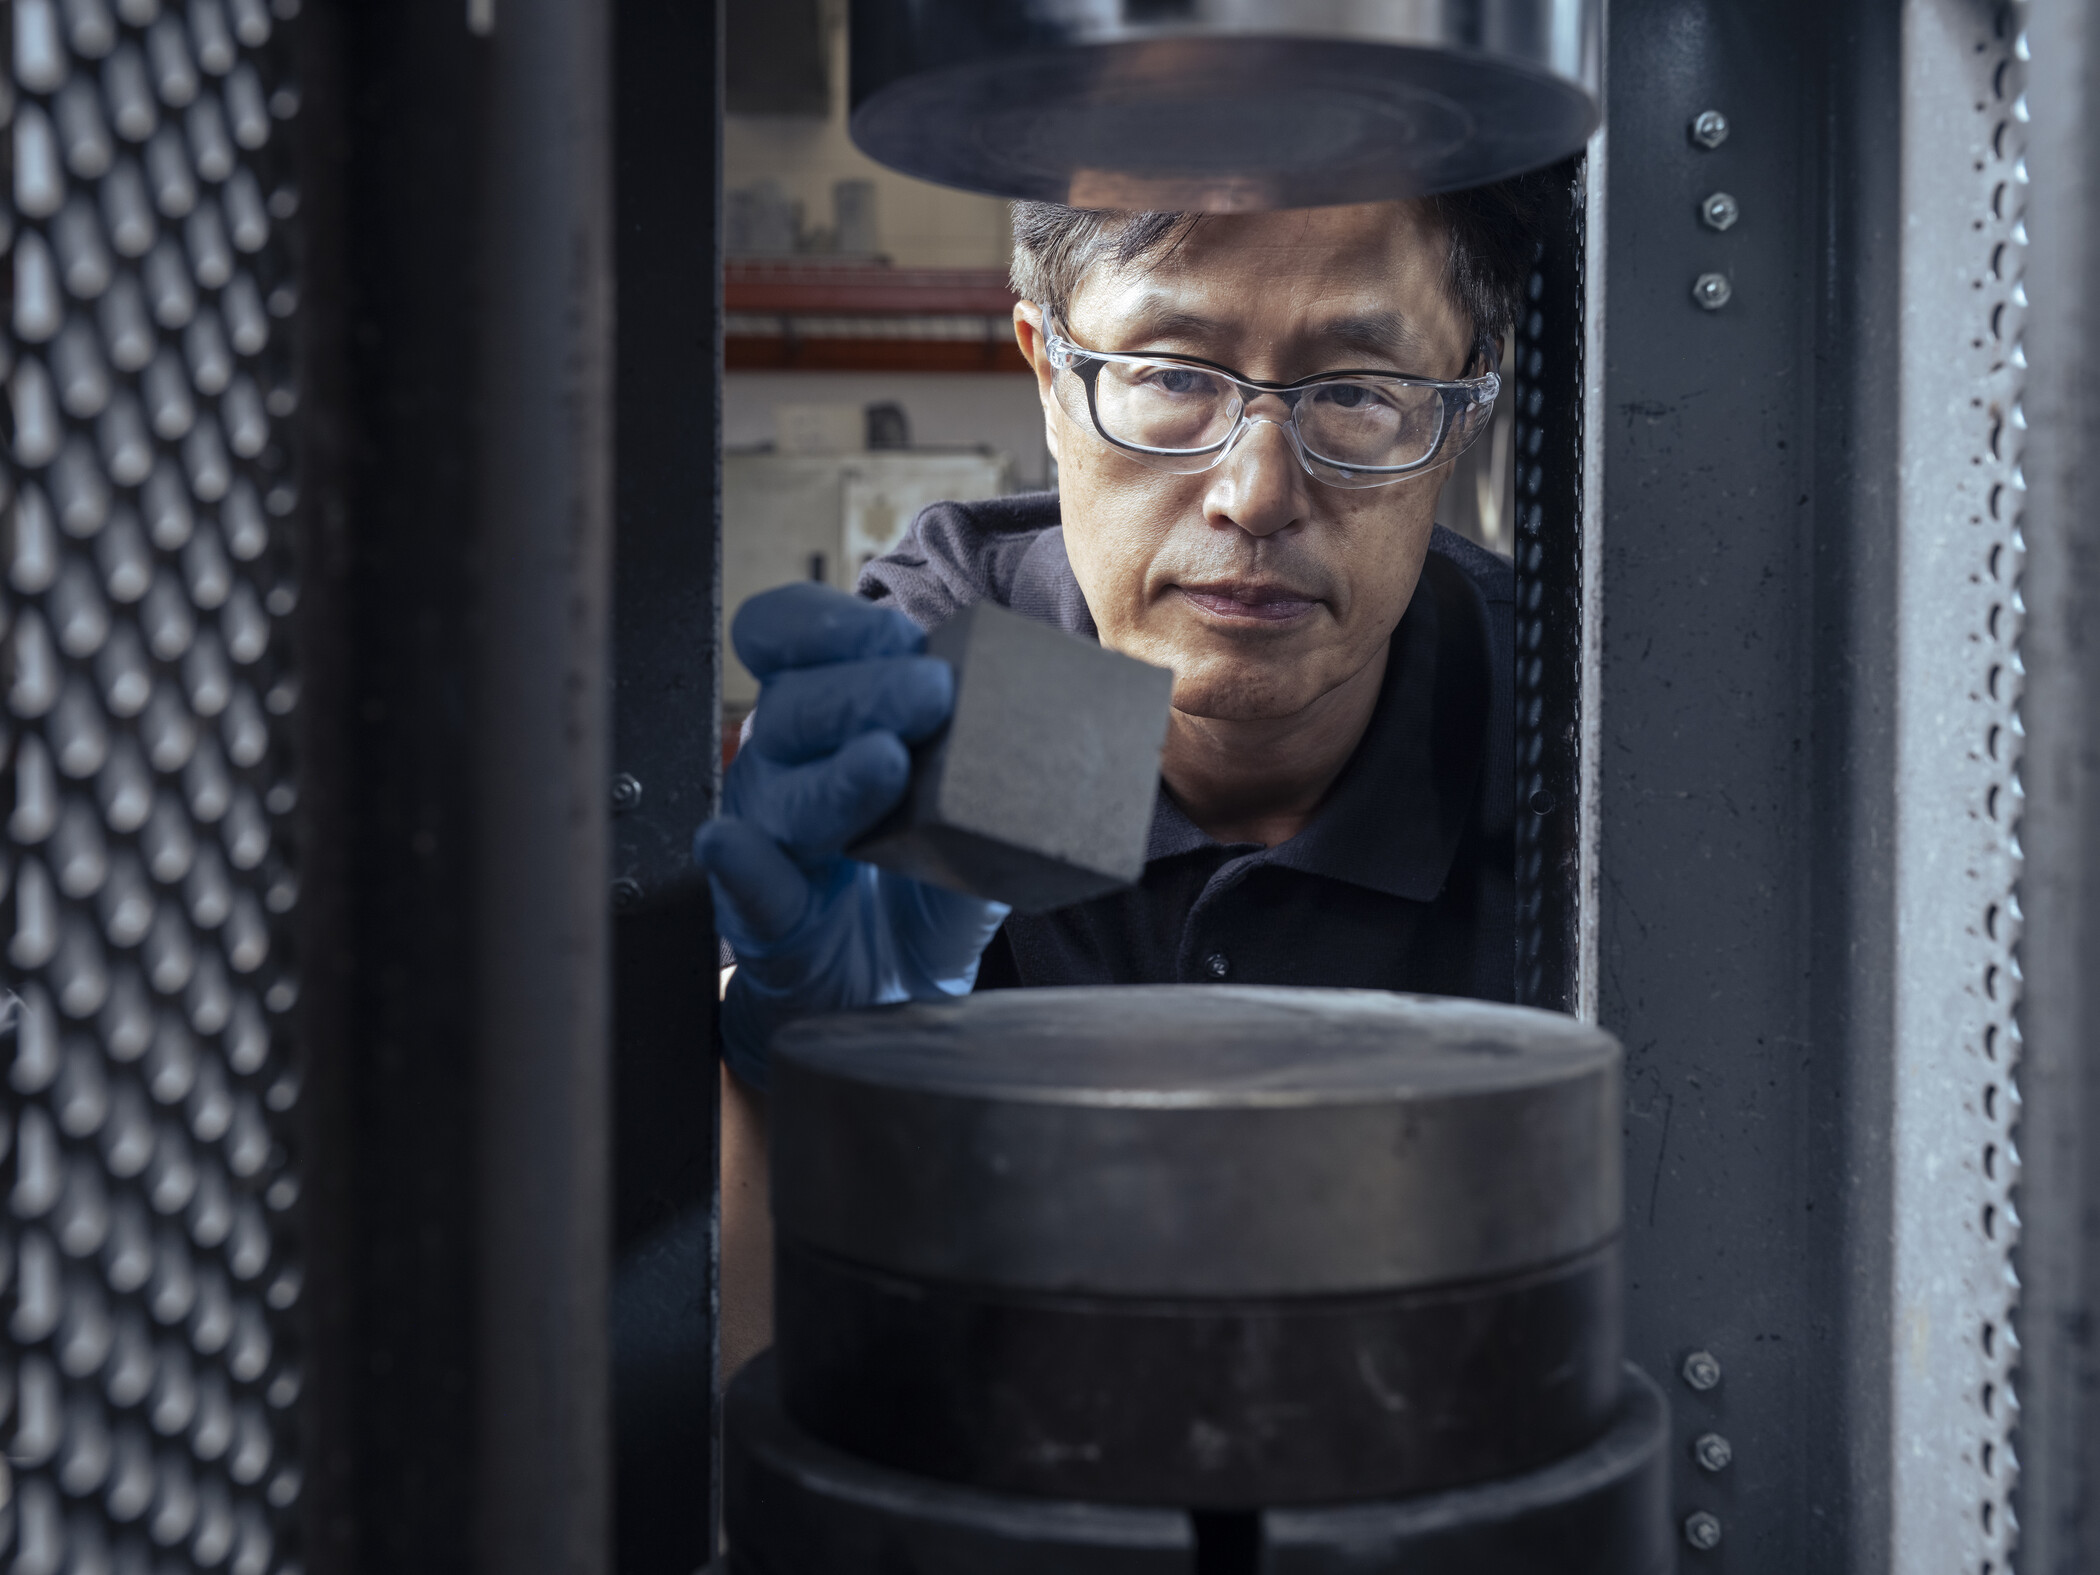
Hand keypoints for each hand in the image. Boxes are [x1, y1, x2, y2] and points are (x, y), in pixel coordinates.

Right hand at [693, 584, 1009, 1085]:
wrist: (894, 993)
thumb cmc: (928, 886)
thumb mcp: (981, 814)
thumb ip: (1010, 764)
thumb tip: (1088, 711)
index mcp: (830, 716)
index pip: (791, 637)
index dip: (833, 625)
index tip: (899, 636)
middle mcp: (788, 762)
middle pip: (794, 705)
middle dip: (863, 692)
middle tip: (932, 694)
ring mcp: (771, 836)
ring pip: (780, 790)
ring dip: (833, 774)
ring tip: (886, 765)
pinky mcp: (763, 914)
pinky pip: (745, 884)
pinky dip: (743, 865)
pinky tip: (738, 847)